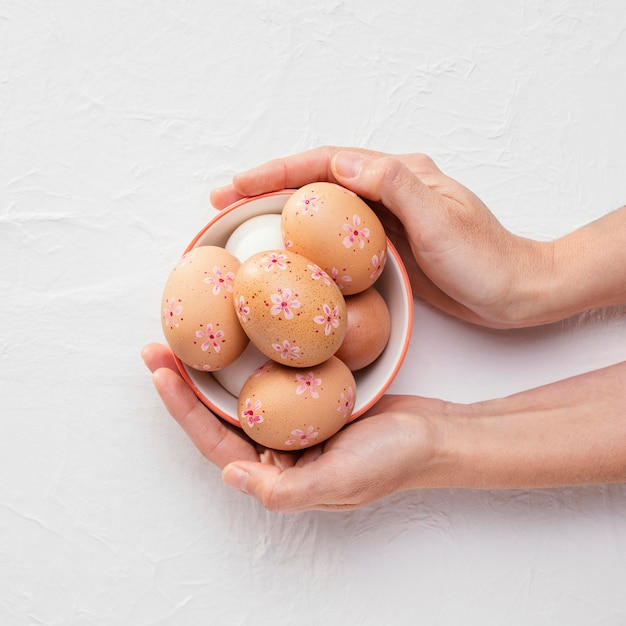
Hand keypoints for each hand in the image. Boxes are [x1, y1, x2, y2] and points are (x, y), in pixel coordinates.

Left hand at [141, 342, 443, 511]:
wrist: (436, 435)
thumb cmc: (393, 460)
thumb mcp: (340, 482)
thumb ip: (285, 489)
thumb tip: (230, 476)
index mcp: (277, 474)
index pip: (216, 442)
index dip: (184, 409)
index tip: (160, 371)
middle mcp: (279, 449)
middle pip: (220, 414)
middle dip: (186, 383)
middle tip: (159, 344)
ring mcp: (294, 423)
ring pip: (242, 393)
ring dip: (214, 367)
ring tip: (188, 335)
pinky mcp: (312, 400)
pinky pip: (271, 377)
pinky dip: (251, 357)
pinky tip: (241, 333)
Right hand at [211, 146, 551, 327]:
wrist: (514, 292)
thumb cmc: (484, 259)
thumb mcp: (440, 221)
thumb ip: (393, 186)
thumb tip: (341, 164)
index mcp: (398, 174)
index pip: (326, 164)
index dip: (277, 172)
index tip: (237, 186)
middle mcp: (388, 189)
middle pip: (316, 181)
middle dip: (267, 187)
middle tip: (223, 202)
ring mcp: (385, 219)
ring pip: (321, 209)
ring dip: (280, 213)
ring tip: (242, 225)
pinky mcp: (386, 246)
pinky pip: (335, 238)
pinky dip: (305, 241)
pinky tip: (286, 253)